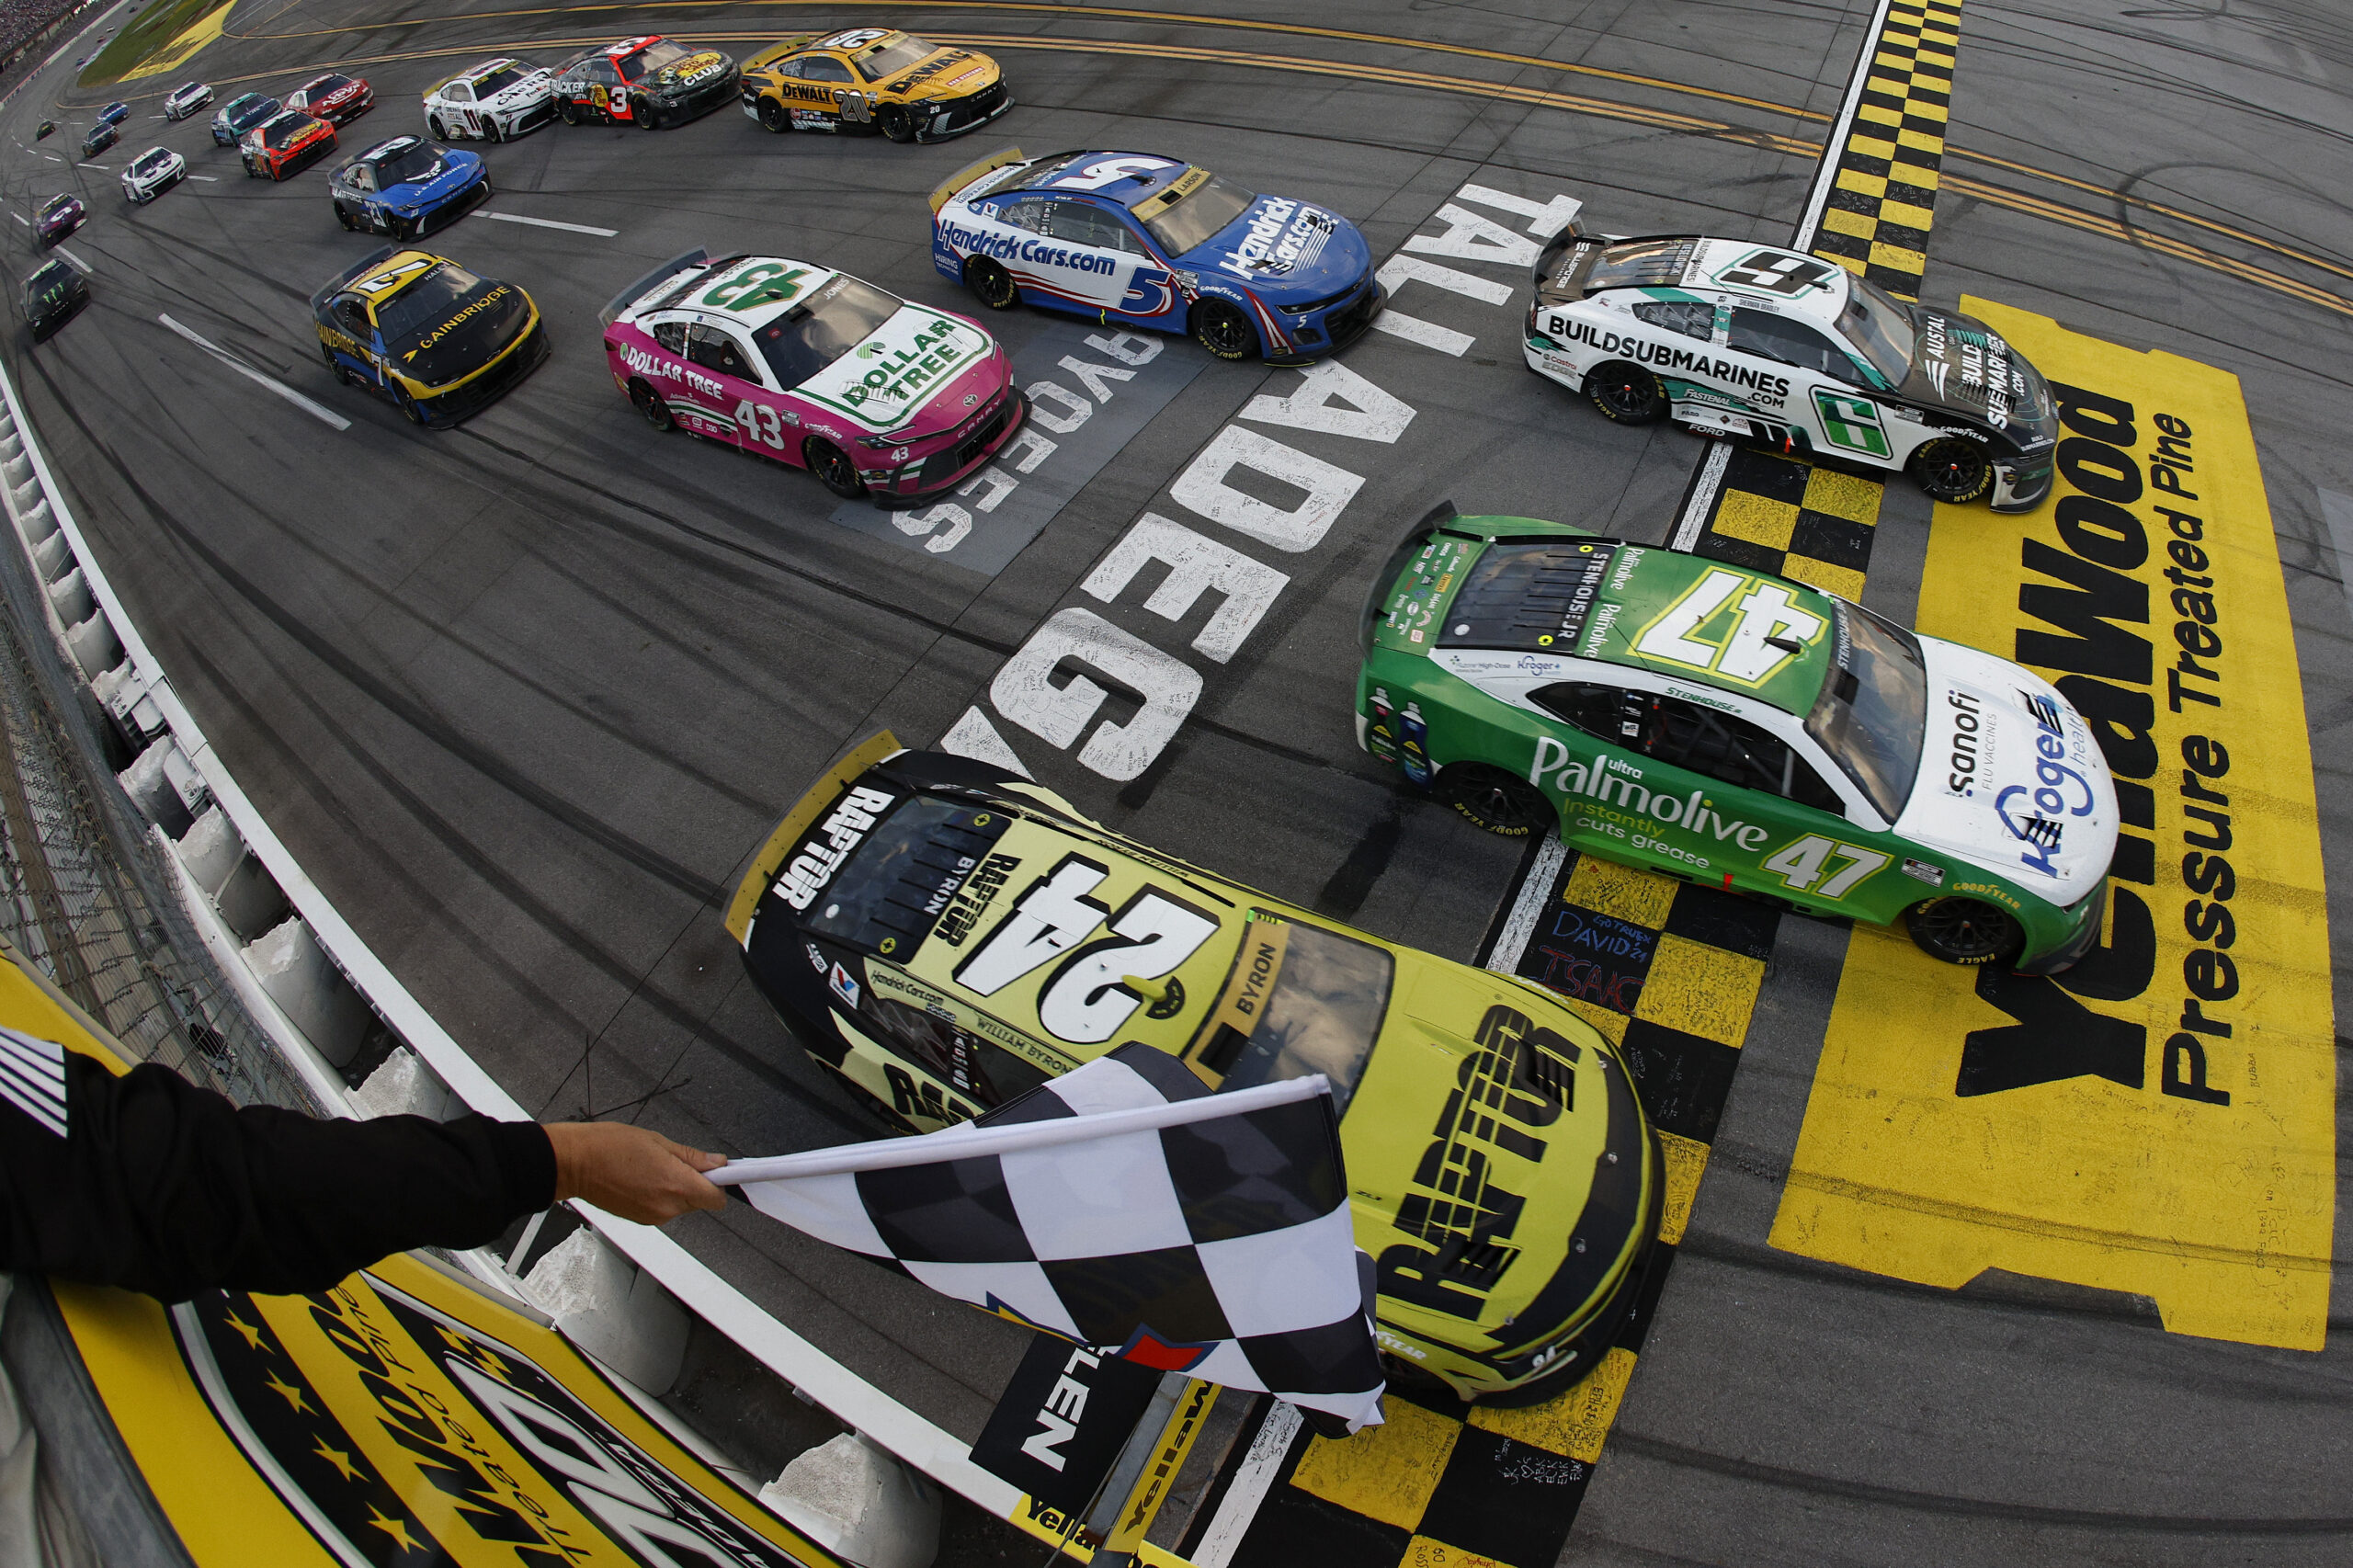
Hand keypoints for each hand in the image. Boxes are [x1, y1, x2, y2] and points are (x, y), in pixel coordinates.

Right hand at [543, 1121, 726, 1224]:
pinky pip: (662, 1208)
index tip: (722, 1173)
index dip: (721, 1184)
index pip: (716, 1198)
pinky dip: (659, 1195)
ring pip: (680, 1204)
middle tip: (677, 1161)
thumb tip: (716, 1162)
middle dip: (695, 1182)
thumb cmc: (608, 1147)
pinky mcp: (640, 1220)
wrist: (574, 1164)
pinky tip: (642, 1178)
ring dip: (676, 1189)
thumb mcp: (657, 1141)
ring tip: (652, 1167)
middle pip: (699, 1201)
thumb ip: (691, 1156)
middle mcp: (667, 1206)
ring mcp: (652, 1216)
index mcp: (676, 1185)